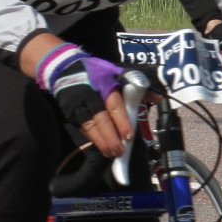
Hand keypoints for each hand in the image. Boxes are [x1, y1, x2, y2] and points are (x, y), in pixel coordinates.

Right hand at [35, 42, 130, 156]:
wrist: (65, 68)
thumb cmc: (96, 72)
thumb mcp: (117, 73)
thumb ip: (136, 87)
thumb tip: (157, 98)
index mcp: (105, 86)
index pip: (114, 106)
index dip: (121, 122)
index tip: (128, 137)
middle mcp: (91, 97)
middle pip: (101, 120)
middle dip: (111, 138)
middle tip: (119, 151)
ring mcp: (78, 106)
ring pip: (89, 127)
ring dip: (100, 142)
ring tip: (110, 153)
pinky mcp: (70, 112)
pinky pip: (81, 128)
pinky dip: (91, 138)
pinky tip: (99, 146)